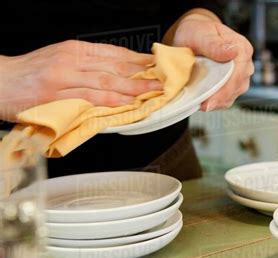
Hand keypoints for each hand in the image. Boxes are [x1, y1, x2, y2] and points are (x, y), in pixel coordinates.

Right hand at [0, 40, 161, 121]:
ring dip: (133, 87)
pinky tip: (127, 103)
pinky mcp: (56, 95)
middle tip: (163, 80)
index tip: (156, 65)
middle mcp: (71, 60)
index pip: (113, 53)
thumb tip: (116, 75)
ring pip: (106, 81)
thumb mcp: (60, 60)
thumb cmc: (29, 73)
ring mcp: (64, 77)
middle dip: (142, 74)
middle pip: (114, 67)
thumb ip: (86, 66)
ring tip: (152, 92)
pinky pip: (89, 98)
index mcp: (74, 50)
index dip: (138, 59)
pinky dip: (111, 101)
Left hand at [173, 14, 253, 111]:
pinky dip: (216, 103)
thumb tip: (233, 52)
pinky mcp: (233, 85)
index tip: (210, 100)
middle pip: (237, 87)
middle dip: (219, 98)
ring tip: (201, 104)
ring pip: (233, 95)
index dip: (224, 89)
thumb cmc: (197, 32)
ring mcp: (240, 76)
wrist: (194, 37)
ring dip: (217, 102)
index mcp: (242, 48)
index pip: (238, 73)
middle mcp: (245, 64)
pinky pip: (227, 99)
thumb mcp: (201, 34)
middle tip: (202, 106)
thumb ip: (214, 44)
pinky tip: (205, 102)